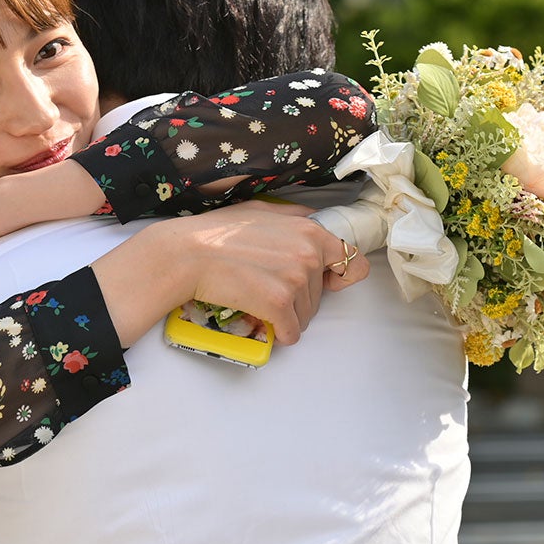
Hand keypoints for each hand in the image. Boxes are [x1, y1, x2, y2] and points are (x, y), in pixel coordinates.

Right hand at [178, 202, 364, 345]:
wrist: (189, 254)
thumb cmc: (220, 231)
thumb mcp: (263, 210)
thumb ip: (295, 217)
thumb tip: (314, 219)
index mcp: (311, 231)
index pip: (354, 264)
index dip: (341, 277)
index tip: (326, 283)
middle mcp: (309, 255)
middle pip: (322, 296)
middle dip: (301, 299)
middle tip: (270, 289)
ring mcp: (295, 280)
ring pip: (306, 315)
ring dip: (288, 316)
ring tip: (261, 303)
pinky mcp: (278, 304)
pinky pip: (292, 332)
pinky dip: (281, 334)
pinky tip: (267, 325)